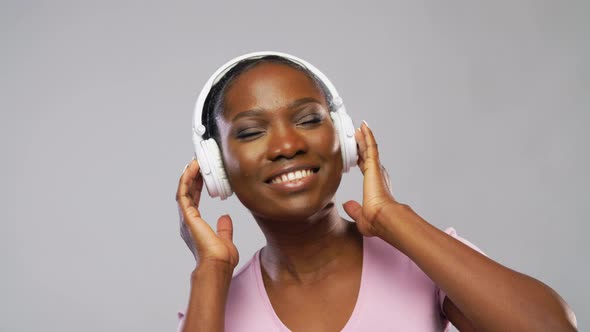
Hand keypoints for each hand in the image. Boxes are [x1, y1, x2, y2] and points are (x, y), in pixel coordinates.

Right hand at [176, 159, 238, 268]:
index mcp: (194, 225)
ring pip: (184, 190)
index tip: (203, 172)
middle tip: (199, 161)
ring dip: (189, 174)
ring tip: (196, 160)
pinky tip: (192, 168)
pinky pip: (184, 192)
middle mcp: (187, 220)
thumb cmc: (221, 259)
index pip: (194, 199)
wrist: (218, 266)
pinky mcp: (187, 216)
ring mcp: (185, 218)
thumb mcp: (225, 239)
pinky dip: (187, 179)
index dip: (197, 184)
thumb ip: (224, 228)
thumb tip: (225, 217)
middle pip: (187, 191)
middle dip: (192, 175)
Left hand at [343, 121, 397, 236]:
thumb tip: (346, 204)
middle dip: (362, 144)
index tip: (356, 152)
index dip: (360, 158)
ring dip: (364, 137)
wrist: (383, 218)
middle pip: (368, 155)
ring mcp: (377, 169)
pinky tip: (363, 127)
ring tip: (360, 127)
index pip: (365, 167)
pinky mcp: (374, 165)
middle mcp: (378, 175)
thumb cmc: (376, 221)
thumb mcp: (361, 216)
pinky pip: (371, 146)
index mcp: (375, 185)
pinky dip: (367, 136)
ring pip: (369, 148)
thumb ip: (354, 209)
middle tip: (357, 134)